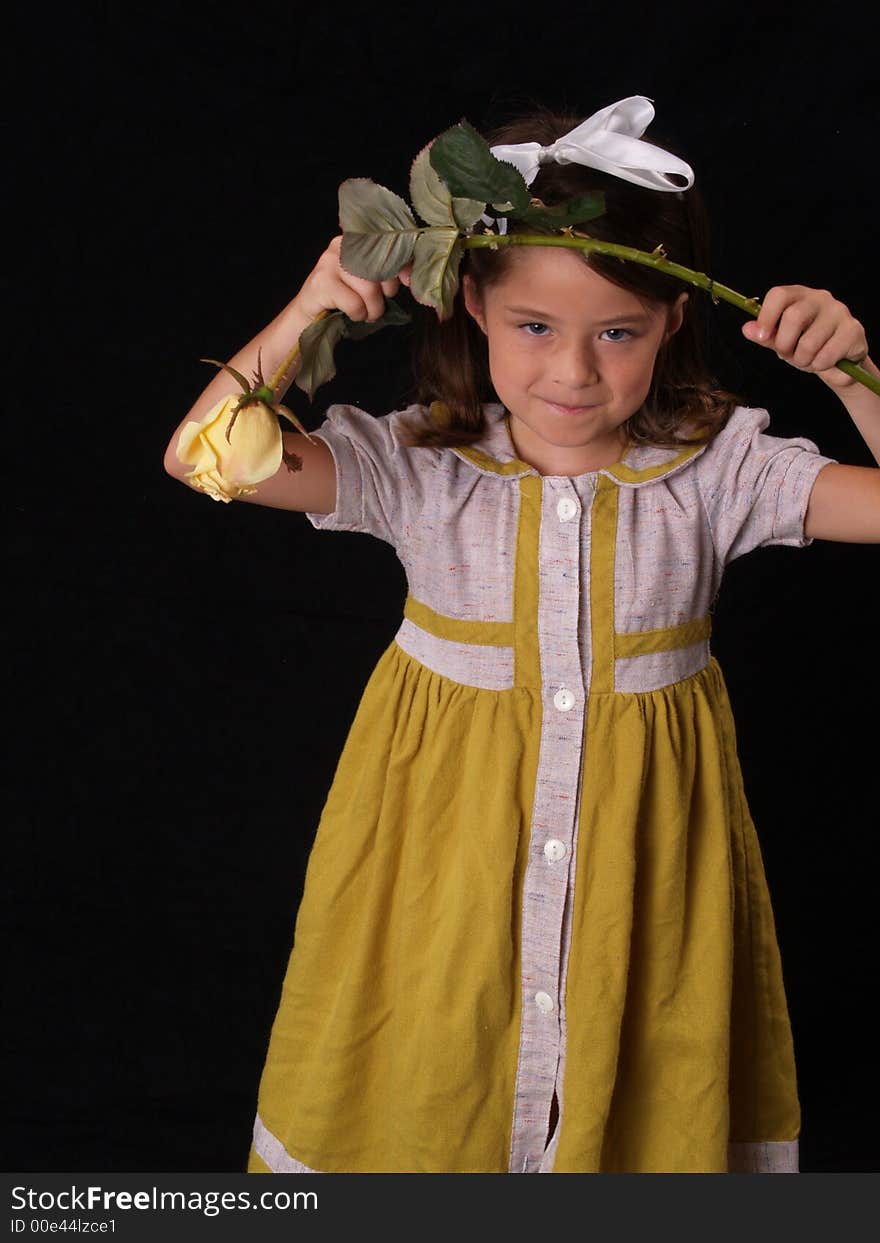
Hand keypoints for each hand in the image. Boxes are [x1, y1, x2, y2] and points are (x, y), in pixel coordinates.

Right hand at [293, 235, 412, 323]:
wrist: (309, 314)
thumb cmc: (343, 297)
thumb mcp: (368, 282)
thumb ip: (387, 274)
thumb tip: (409, 277)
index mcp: (355, 240)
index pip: (385, 246)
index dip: (401, 265)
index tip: (406, 282)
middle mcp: (341, 245)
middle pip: (379, 271)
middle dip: (384, 296)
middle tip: (377, 308)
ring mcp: (329, 262)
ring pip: (368, 288)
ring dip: (372, 309)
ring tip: (367, 314)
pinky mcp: (321, 282)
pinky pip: (354, 303)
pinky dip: (358, 314)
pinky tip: (352, 315)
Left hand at [741, 285, 868, 388]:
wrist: (839, 360)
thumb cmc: (808, 345)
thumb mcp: (782, 341)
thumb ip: (765, 336)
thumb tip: (747, 329)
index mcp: (799, 295)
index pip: (779, 294)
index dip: (766, 316)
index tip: (761, 337)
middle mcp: (820, 298)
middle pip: (794, 316)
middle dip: (785, 345)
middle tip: (788, 354)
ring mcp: (839, 312)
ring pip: (809, 343)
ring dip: (803, 360)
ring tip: (808, 359)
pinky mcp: (853, 330)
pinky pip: (826, 356)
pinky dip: (820, 366)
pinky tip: (825, 362)